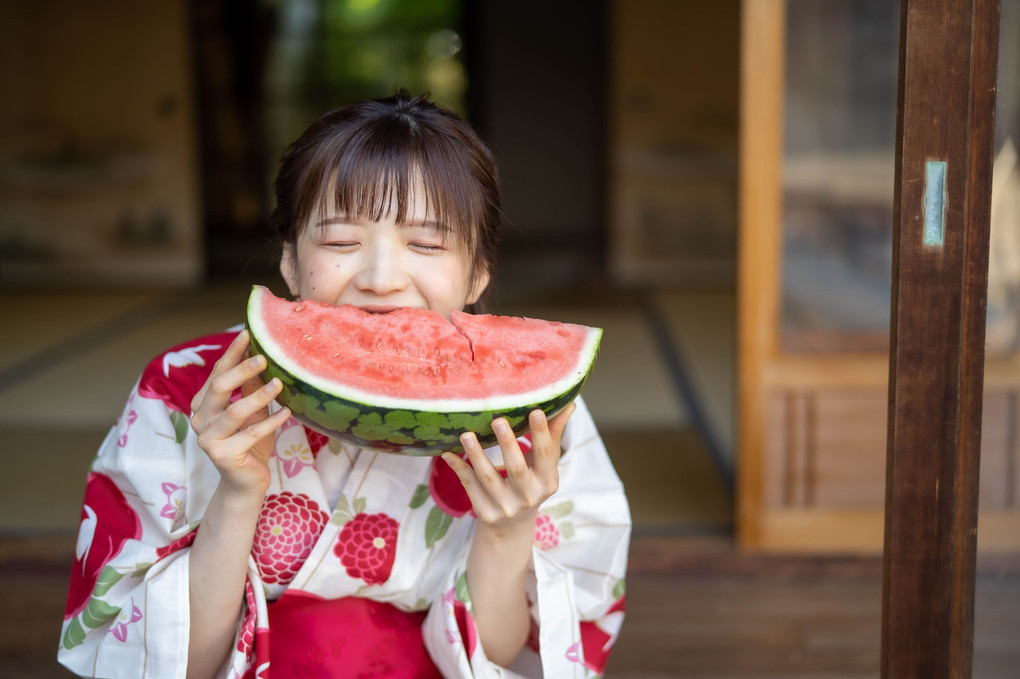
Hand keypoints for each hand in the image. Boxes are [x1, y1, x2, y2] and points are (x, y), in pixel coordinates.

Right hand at [189, 330, 291, 495]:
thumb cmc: (250, 443)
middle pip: (219, 387)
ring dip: (259, 395)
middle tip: (265, 356)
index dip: (232, 353)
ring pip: (234, 410)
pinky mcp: (222, 455)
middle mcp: (200, 419)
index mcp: (204, 404)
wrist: (246, 482)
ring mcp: (208, 438)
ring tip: (280, 383)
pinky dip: (271, 422)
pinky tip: (287, 413)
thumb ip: (252, 388)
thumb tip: (261, 356)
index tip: (248, 334)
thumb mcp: (254, 411)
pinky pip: (250, 433)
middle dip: (242, 369)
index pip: (217, 373)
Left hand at [442, 402, 575, 535]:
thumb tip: (568, 404)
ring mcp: (505, 507)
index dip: (541, 433)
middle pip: (517, 468)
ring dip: (476, 455)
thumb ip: (553, 435)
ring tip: (466, 434)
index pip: (546, 455)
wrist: (512, 526)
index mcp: (547, 482)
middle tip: (498, 420)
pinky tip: (447, 453)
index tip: (535, 411)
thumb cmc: (530, 483)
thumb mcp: (544, 466)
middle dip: (508, 444)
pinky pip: (470, 486)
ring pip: (488, 477)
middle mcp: (528, 496)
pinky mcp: (485, 512)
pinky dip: (459, 468)